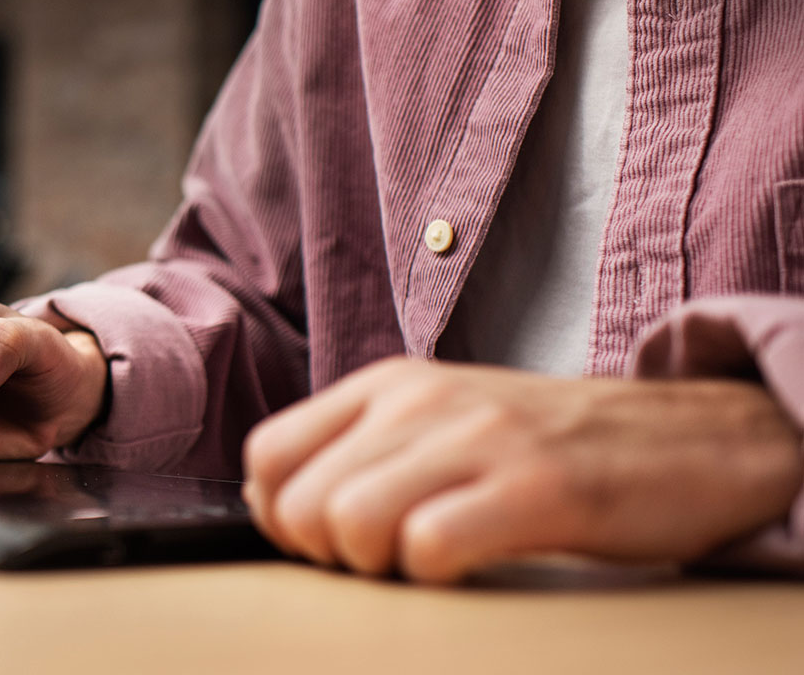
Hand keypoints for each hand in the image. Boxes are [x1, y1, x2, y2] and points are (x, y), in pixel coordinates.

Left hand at [242, 358, 803, 582]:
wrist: (692, 436)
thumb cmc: (553, 447)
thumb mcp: (441, 423)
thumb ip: (366, 452)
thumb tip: (283, 513)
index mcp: (387, 384)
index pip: (266, 455)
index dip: (279, 518)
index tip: (325, 545)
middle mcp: (420, 398)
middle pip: (299, 503)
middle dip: (327, 557)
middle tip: (384, 563)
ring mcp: (477, 437)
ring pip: (348, 521)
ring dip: (376, 566)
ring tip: (425, 563)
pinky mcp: (536, 485)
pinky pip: (430, 545)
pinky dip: (435, 575)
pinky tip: (471, 565)